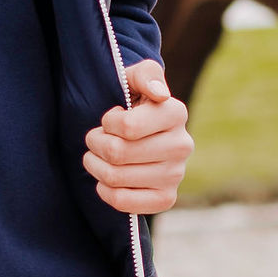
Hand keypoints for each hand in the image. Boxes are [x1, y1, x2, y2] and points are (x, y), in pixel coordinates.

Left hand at [84, 59, 192, 215]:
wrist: (140, 134)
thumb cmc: (132, 103)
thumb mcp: (135, 78)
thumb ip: (145, 74)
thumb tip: (159, 94)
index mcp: (176, 113)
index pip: (127, 127)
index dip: (108, 123)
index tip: (111, 119)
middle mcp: (182, 145)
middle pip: (117, 153)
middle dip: (95, 144)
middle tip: (96, 139)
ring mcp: (176, 175)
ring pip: (116, 177)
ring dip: (95, 166)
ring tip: (97, 157)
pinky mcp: (166, 198)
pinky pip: (123, 202)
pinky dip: (105, 191)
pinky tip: (107, 179)